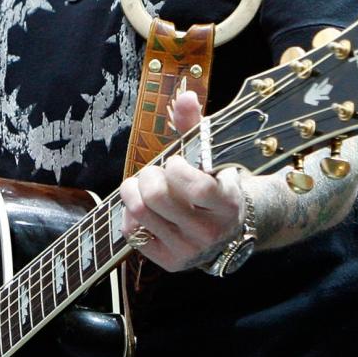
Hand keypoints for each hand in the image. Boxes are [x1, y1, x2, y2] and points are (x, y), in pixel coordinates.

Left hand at [119, 88, 244, 271]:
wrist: (226, 230)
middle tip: (155, 171)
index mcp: (226, 205)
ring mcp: (188, 250)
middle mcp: (209, 233)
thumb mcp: (210, 157)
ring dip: (133, 189)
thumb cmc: (213, 184)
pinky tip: (145, 208)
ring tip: (145, 185)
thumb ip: (195, 126)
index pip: (195, 187)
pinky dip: (130, 212)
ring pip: (140, 211)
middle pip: (158, 196)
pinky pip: (131, 231)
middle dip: (148, 174)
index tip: (177, 162)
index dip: (177, 167)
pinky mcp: (168, 261)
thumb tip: (185, 95)